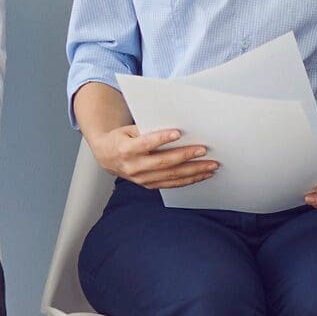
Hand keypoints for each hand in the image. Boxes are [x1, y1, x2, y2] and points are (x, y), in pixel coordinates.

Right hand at [87, 124, 217, 189]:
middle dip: (186, 156)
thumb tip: (174, 130)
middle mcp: (134, 166)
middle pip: (164, 162)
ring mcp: (142, 179)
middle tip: (204, 150)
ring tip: (210, 166)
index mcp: (126, 149)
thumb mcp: (128, 129)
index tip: (178, 133)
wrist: (106, 156)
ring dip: (193, 171)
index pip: (146, 144)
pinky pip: (172, 184)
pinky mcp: (149, 185)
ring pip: (171, 176)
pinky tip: (202, 175)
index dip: (162, 139)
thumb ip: (147, 130)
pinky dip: (189, 180)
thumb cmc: (120, 138)